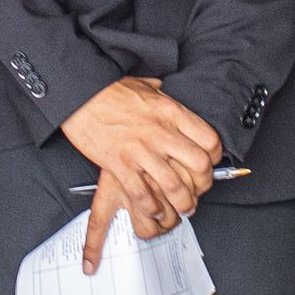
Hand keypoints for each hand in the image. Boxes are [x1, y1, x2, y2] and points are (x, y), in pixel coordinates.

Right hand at [61, 76, 222, 273]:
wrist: (79, 94)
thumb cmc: (110, 90)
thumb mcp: (146, 86)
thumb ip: (162, 94)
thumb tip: (168, 91)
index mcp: (171, 112)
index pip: (209, 140)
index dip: (215, 157)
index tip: (210, 164)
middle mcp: (160, 132)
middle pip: (199, 166)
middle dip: (203, 184)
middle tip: (199, 191)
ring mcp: (141, 150)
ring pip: (174, 186)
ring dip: (182, 202)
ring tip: (183, 208)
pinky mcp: (120, 164)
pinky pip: (143, 194)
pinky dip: (152, 206)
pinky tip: (154, 208)